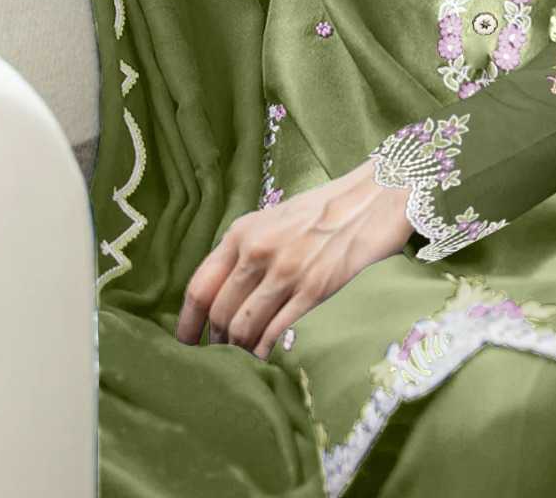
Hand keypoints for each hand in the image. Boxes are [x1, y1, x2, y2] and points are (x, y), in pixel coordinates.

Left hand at [175, 157, 413, 356]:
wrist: (370, 200)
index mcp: (242, 232)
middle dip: (215, 340)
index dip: (187, 321)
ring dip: (239, 349)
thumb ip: (245, 249)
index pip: (200, 286)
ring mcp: (285, 272)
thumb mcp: (272, 219)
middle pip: (219, 313)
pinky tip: (265, 354)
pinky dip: (265, 349)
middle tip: (218, 354)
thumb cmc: (320, 210)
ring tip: (243, 355)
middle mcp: (258, 251)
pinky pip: (275, 331)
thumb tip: (220, 290)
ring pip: (244, 327)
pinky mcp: (313, 289)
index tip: (185, 341)